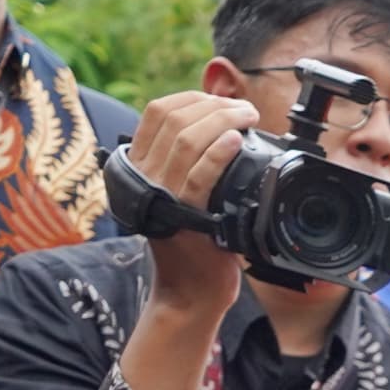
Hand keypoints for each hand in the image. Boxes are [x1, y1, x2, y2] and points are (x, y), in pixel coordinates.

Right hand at [121, 89, 260, 308]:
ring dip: (222, 120)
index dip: (191, 98)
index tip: (221, 100)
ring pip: (186, 141)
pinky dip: (218, 153)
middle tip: (245, 110)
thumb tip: (220, 126)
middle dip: (214, 105)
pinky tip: (236, 141)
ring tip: (247, 117)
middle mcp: (145, 177)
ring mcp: (163, 196)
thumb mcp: (183, 195)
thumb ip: (189, 164)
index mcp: (141, 166)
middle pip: (173, 120)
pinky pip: (199, 176)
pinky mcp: (186, 217)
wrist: (191, 291)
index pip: (157, 112)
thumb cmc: (197, 241)